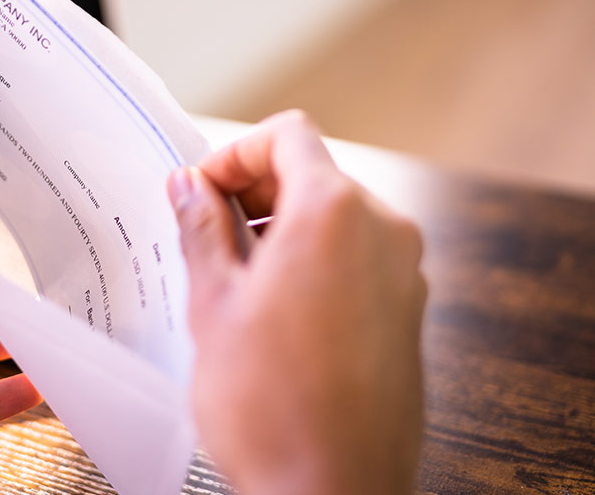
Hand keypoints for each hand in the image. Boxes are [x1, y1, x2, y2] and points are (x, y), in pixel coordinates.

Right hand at [167, 111, 425, 494]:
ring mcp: (403, 273)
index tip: (200, 190)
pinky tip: (271, 308)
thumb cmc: (271, 408)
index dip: (234, 154)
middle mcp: (382, 231)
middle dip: (253, 192)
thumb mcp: (214, 305)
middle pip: (313, 172)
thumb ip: (201, 230)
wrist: (332, 493)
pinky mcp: (407, 311)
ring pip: (334, 217)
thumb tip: (187, 187)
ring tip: (231, 278)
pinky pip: (355, 258)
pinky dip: (311, 260)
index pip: (286, 135)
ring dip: (280, 229)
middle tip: (203, 231)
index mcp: (334, 214)